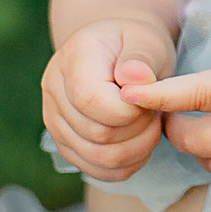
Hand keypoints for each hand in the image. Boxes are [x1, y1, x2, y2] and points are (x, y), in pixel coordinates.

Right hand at [42, 17, 176, 181]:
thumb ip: (142, 58)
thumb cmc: (136, 46)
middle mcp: (54, 90)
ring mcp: (54, 119)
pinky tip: (141, 145)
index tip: (151, 99)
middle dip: (138, 129)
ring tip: (151, 125)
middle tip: (156, 112)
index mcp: (72, 59)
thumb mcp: (146, 41)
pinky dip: (126, 165)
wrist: (119, 54)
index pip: (90, 100)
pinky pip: (96, 170)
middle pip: (96, 134)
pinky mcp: (65, 143)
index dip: (128, 111)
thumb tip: (134, 79)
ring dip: (136, 149)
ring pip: (97, 157)